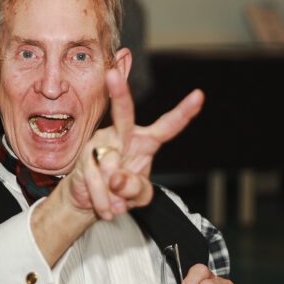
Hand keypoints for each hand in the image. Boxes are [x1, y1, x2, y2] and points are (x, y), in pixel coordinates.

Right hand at [64, 70, 204, 220]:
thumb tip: (117, 178)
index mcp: (145, 141)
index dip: (183, 112)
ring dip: (115, 196)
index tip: (199, 95)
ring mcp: (101, 143)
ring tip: (116, 207)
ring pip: (111, 167)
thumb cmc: (120, 192)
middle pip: (123, 114)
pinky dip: (102, 201)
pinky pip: (96, 180)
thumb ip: (138, 189)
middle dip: (119, 94)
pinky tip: (105, 208)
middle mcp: (122, 135)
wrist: (90, 202)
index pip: (167, 126)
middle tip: (112, 75)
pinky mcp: (85, 157)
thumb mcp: (139, 196)